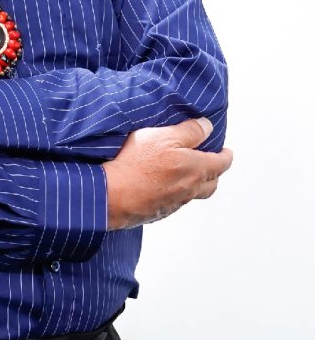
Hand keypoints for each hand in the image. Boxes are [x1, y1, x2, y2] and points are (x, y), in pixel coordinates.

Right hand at [103, 117, 232, 229]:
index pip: (221, 163)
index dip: (226, 156)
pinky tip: (164, 186)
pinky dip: (177, 193)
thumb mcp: (163, 136)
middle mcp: (190, 189)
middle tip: (211, 163)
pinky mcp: (159, 212)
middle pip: (212, 183)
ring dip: (196, 184)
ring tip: (188, 174)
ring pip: (194, 194)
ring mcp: (175, 203)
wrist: (113, 195)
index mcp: (196, 169)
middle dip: (215, 172)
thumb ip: (189, 131)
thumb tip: (207, 127)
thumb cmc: (137, 164)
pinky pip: (176, 202)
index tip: (227, 152)